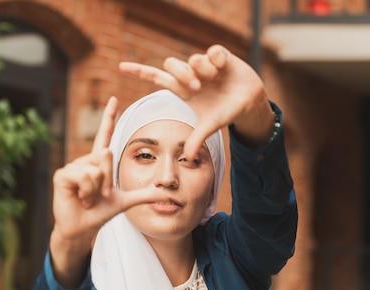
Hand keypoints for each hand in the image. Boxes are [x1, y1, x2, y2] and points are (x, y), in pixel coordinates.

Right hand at [49, 97, 167, 286]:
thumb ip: (144, 195)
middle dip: (107, 181)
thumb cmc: (99, 213)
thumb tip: (166, 194)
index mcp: (98, 163)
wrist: (82, 228)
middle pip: (106, 156)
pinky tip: (80, 198)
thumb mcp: (125, 201)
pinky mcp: (62, 175)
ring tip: (88, 198)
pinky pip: (85, 177)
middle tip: (100, 194)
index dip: (109, 118)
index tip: (114, 99)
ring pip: (96, 170)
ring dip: (96, 190)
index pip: (105, 135)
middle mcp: (85, 160)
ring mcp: (72, 166)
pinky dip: (87, 191)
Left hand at [119, 44, 274, 158]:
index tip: (120, 67)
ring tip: (216, 79)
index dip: (139, 72)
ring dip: (204, 71)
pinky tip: (225, 69)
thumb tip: (187, 158)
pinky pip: (212, 51)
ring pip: (194, 58)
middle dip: (182, 75)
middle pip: (171, 63)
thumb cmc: (226, 113)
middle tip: (197, 87)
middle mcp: (190, 74)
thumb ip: (196, 138)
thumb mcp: (210, 126)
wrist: (249, 103)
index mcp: (183, 90)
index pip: (156, 78)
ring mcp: (204, 64)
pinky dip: (218, 61)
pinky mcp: (219, 55)